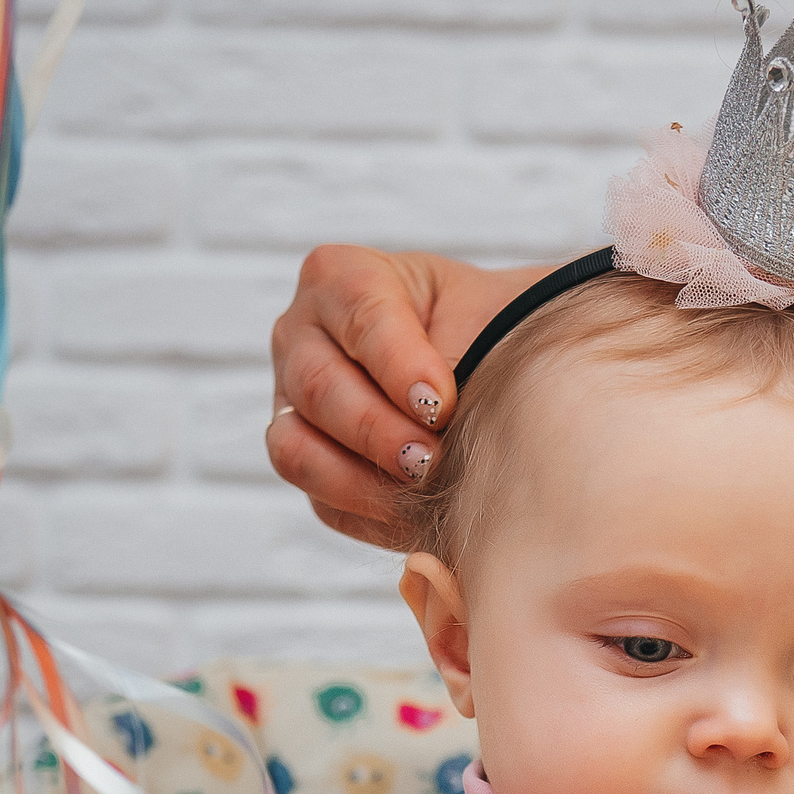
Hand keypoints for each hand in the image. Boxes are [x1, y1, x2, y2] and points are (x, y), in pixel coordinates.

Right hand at [265, 247, 546, 546]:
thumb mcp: (495, 314)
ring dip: (361, 481)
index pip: (359, 314)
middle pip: (319, 387)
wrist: (500, 369)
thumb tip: (452, 414)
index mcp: (342, 278)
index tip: (442, 405)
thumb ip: (475, 345)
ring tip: (422, 492)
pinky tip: (416, 516)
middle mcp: (303, 335)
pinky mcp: (308, 462)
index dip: (399, 364)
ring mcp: (293, 403)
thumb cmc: (494, 327)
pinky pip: (319, 499)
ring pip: (296, 449)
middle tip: (432, 461)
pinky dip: (367, 513)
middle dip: (379, 432)